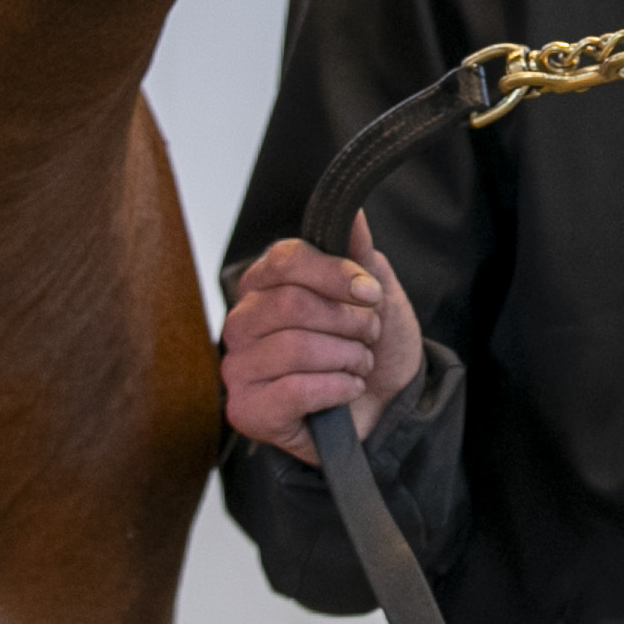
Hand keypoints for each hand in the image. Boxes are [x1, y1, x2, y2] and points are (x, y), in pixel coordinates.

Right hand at [221, 214, 421, 463]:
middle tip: (369, 334)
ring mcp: (239, 368)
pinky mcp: (248, 411)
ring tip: (360, 363)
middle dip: (348, 321)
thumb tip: (352, 212)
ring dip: (347, 356)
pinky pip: (294, 390)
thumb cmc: (373, 346)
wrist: (385, 406)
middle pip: (291, 304)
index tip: (370, 291)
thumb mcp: (377, 293)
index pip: (284, 260)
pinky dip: (337, 388)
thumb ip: (359, 252)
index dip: (334, 273)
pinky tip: (349, 388)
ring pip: (295, 347)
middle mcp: (242, 322)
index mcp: (264, 284)